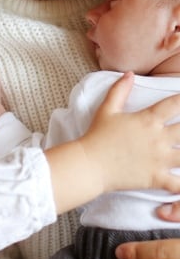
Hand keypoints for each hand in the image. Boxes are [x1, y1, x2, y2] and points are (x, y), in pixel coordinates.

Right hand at [45, 72, 179, 213]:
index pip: (175, 104)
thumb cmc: (96, 136)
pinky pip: (178, 184)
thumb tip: (129, 74)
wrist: (89, 164)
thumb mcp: (106, 110)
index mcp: (147, 120)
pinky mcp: (157, 178)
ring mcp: (160, 159)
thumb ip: (119, 90)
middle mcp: (158, 138)